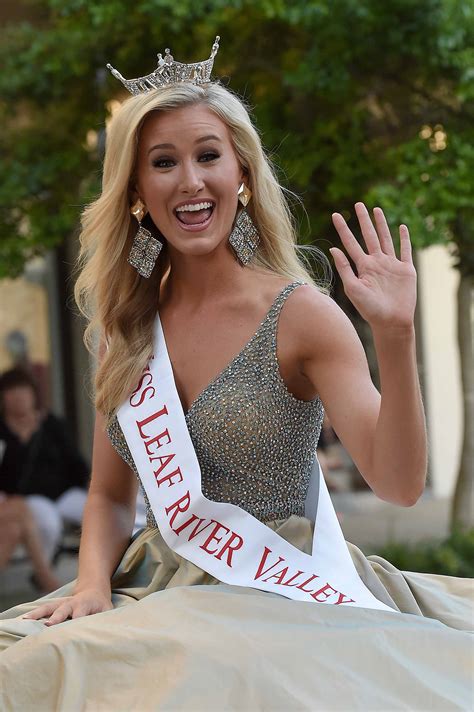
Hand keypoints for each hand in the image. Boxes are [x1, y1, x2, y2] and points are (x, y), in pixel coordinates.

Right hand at [22, 588, 112, 625]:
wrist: (93, 590)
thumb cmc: (101, 606)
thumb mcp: (107, 612)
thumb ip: (104, 621)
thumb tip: (101, 635)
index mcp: (86, 605)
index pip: (81, 614)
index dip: (76, 621)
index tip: (72, 629)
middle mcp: (72, 603)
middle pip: (63, 609)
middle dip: (56, 617)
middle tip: (48, 625)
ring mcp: (62, 603)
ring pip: (50, 606)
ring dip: (39, 613)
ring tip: (27, 620)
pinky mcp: (56, 605)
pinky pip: (44, 608)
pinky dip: (34, 613)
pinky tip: (24, 619)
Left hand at [330, 203, 416, 332]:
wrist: (391, 321)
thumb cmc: (370, 309)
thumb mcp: (353, 288)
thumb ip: (344, 268)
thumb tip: (333, 248)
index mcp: (363, 267)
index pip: (350, 243)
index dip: (343, 229)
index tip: (335, 214)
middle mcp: (376, 263)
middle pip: (369, 236)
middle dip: (363, 220)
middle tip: (358, 204)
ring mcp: (391, 265)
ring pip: (386, 239)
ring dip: (382, 225)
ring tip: (377, 210)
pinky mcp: (406, 270)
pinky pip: (405, 251)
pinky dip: (404, 239)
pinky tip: (402, 227)